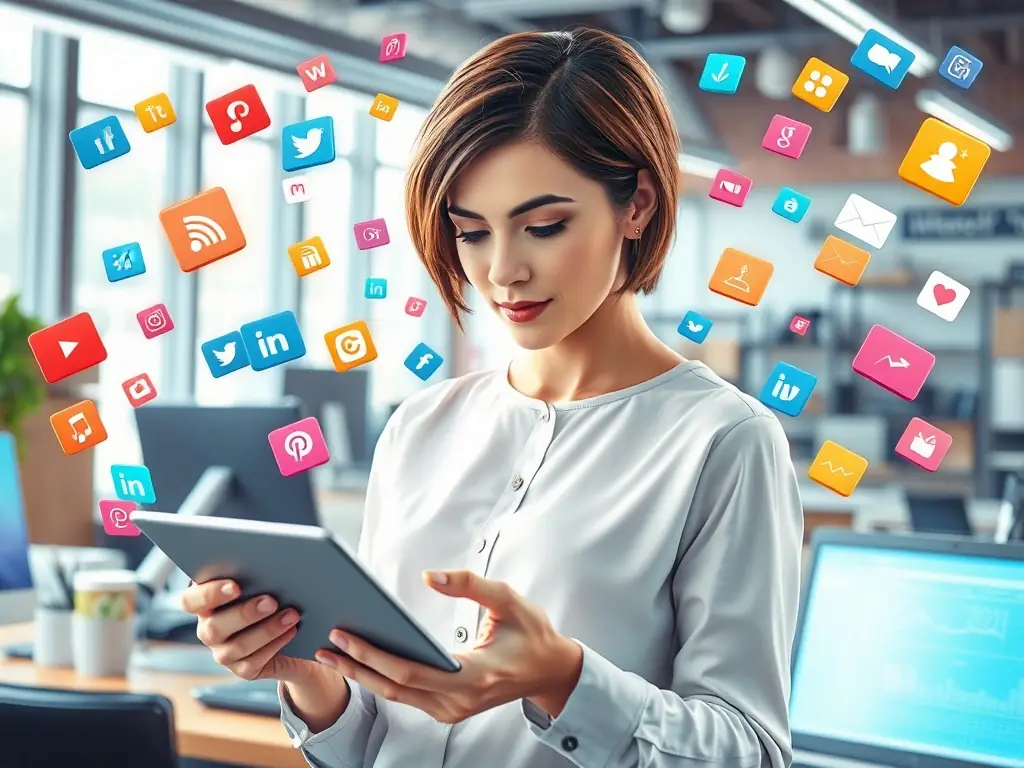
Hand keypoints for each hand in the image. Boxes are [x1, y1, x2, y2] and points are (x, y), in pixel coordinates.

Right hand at [181, 579, 333, 685]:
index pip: (190, 601)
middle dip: (245, 614)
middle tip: (271, 601)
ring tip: (291, 615)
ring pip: (236, 647)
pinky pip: (253, 662)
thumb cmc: (271, 594)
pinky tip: (291, 631)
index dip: (209, 594)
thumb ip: (252, 575)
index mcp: (205, 604)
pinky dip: (275, 645)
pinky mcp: (242, 669)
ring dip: (266, 630)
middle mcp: (209, 630)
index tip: (236, 586)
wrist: (293, 630)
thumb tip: (267, 563)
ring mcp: (223, 653)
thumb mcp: (260, 582)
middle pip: (214, 628)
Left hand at [315, 570, 583, 724]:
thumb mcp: (509, 599)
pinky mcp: (450, 711)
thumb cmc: (532, 633)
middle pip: (395, 687)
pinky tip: (361, 661)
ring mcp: (454, 711)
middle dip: (356, 664)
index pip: (411, 670)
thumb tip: (431, 576)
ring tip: (332, 651)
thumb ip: (471, 584)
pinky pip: (407, 697)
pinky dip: (381, 678)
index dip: (374, 655)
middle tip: (326, 641)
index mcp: (475, 675)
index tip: (346, 634)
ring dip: (363, 674)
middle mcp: (460, 701)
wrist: (551, 672)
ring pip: (397, 696)